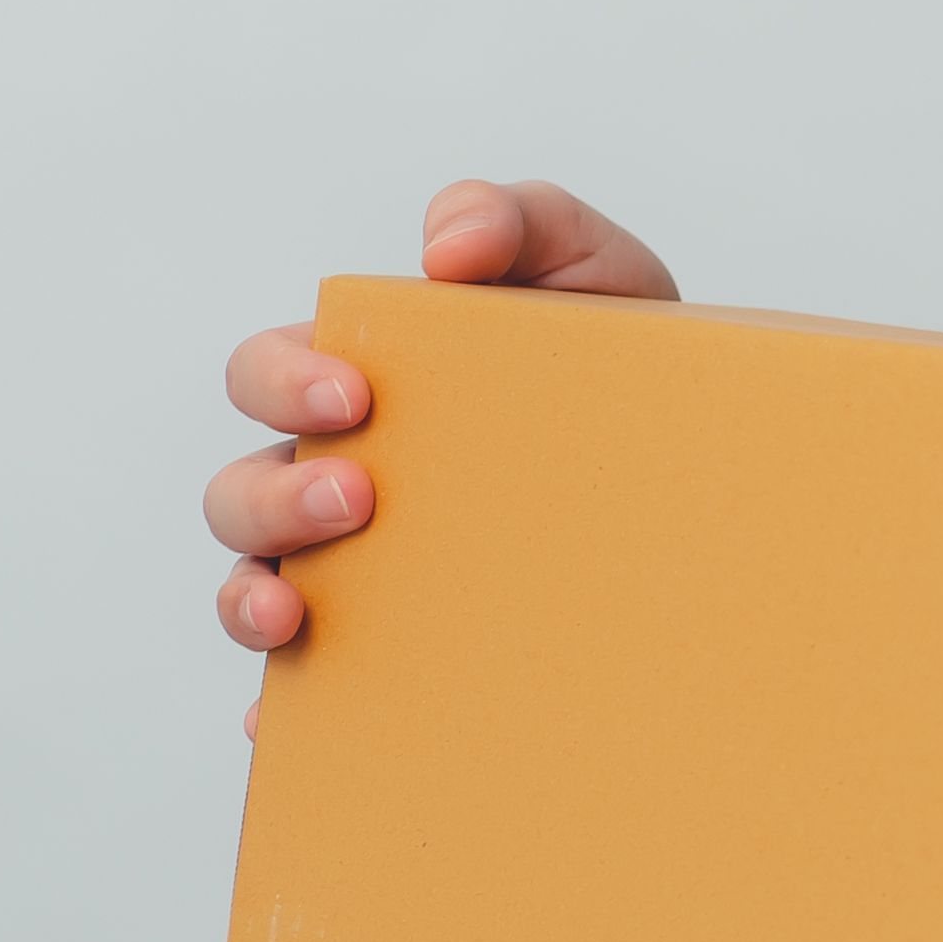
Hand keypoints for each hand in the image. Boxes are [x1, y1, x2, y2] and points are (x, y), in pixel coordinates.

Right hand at [206, 180, 674, 708]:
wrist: (701, 463)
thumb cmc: (620, 356)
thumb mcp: (590, 267)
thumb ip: (517, 218)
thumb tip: (443, 246)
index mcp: (361, 386)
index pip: (271, 373)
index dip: (286, 381)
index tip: (355, 397)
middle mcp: (336, 480)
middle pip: (241, 490)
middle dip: (273, 494)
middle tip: (357, 498)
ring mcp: (354, 572)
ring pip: (252, 587)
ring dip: (252, 597)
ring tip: (297, 611)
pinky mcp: (385, 653)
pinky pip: (306, 696)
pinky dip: (283, 711)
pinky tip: (287, 723)